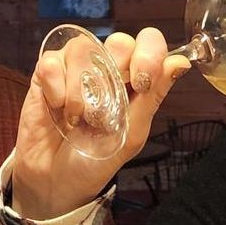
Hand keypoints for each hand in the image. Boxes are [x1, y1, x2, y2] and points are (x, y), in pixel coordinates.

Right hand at [10, 28, 191, 218]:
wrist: (58, 183)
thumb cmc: (97, 160)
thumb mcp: (131, 133)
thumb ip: (152, 96)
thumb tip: (180, 63)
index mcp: (133, 79)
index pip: (148, 42)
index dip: (148, 54)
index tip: (142, 82)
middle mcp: (106, 67)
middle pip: (118, 41)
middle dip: (114, 75)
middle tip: (104, 106)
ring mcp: (74, 68)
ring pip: (83, 49)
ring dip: (81, 89)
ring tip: (77, 117)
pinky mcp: (45, 74)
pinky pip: (52, 62)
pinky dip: (56, 88)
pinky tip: (57, 109)